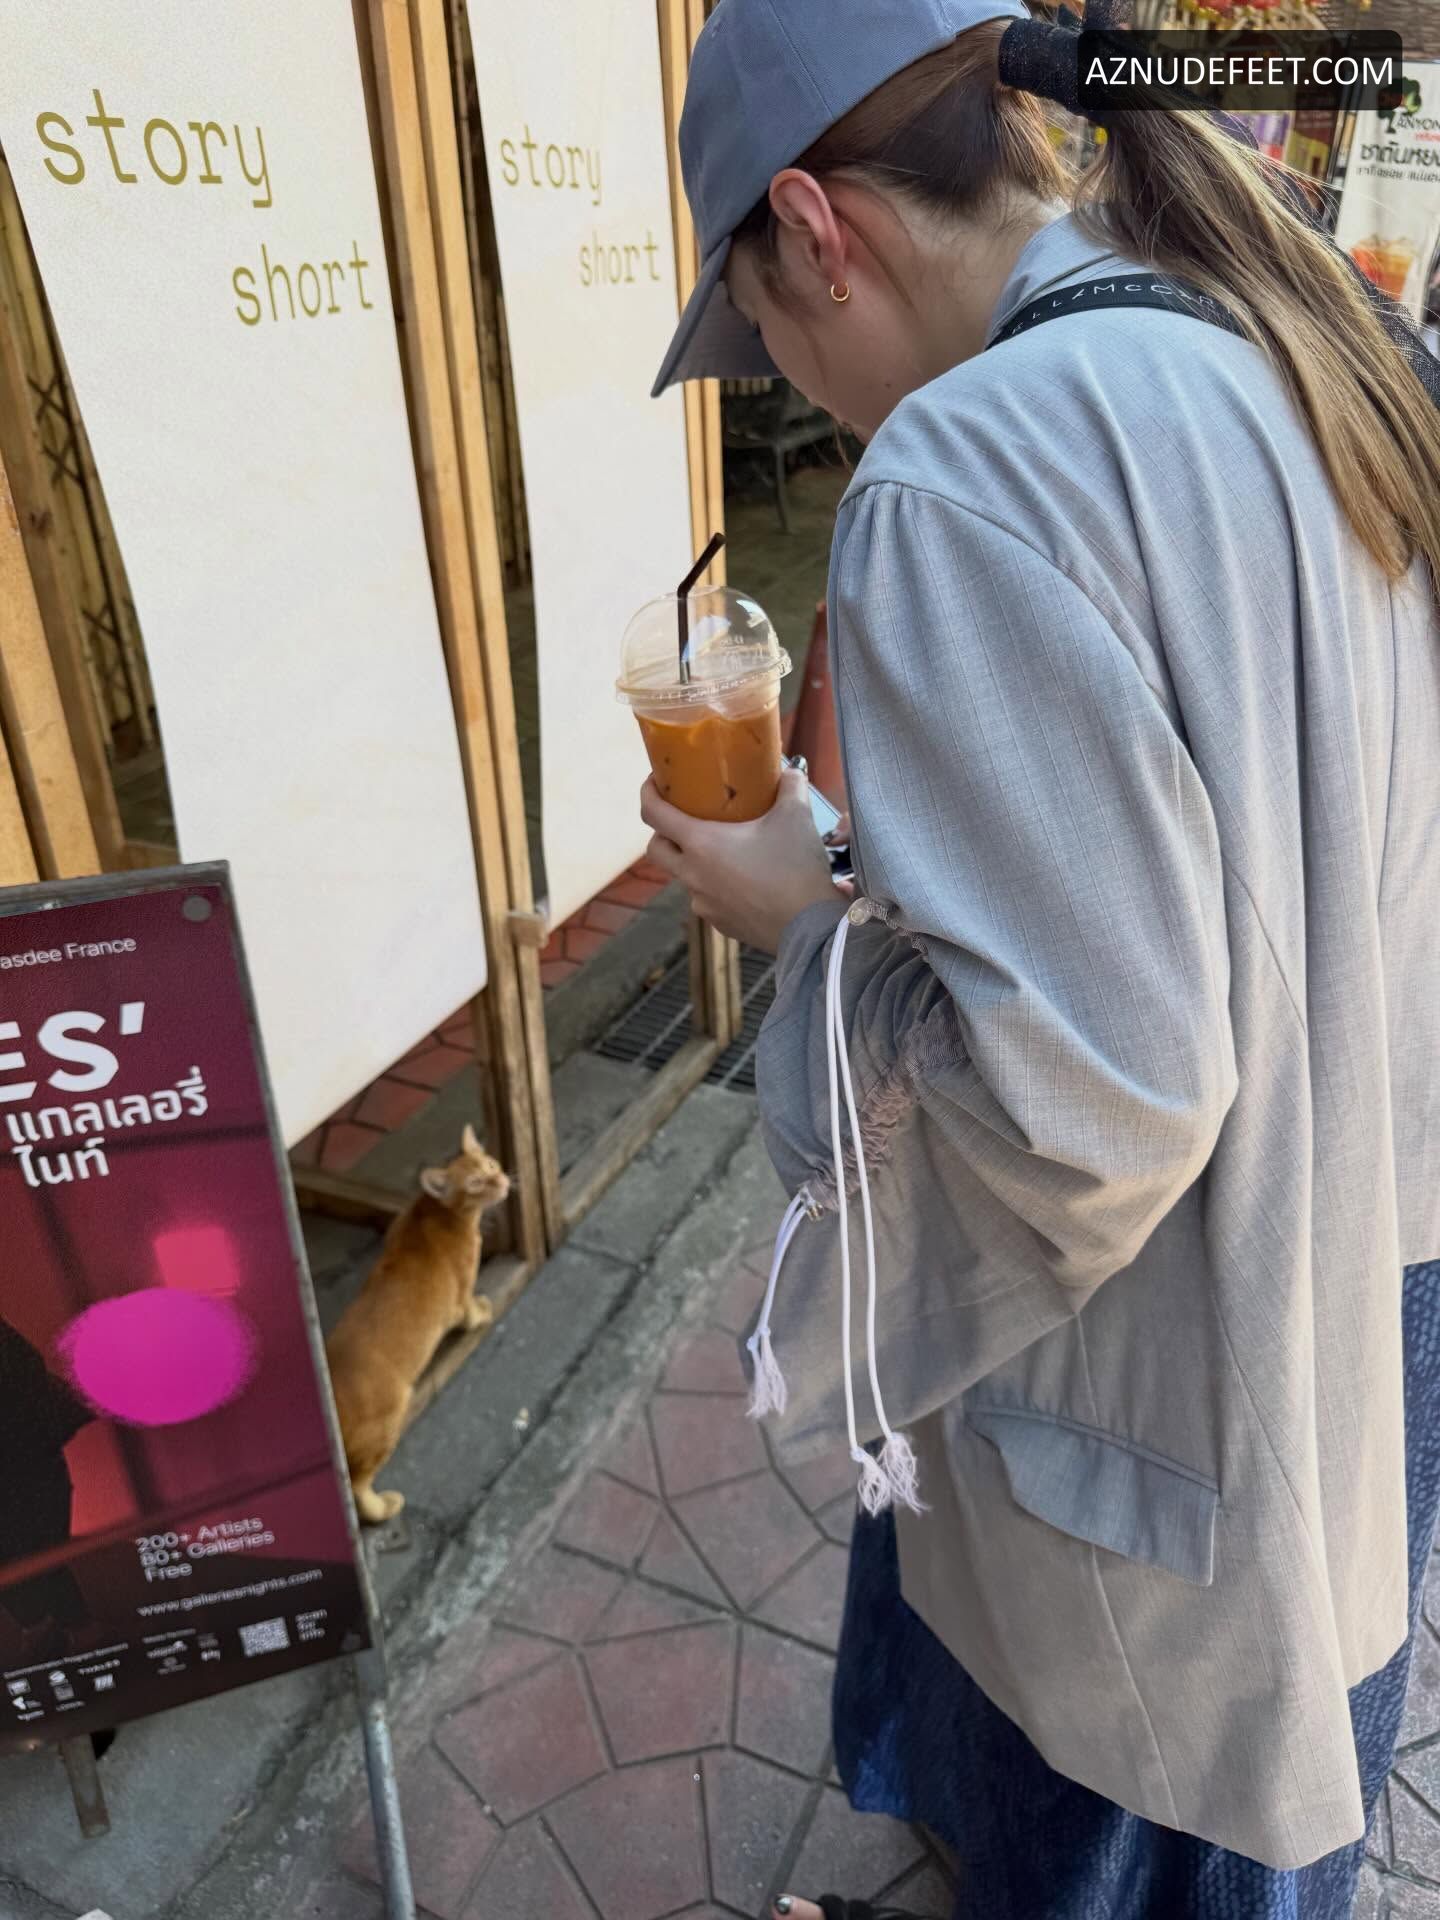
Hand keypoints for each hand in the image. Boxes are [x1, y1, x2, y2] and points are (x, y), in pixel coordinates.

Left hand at [640, 768, 842, 954]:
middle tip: (684, 818)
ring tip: (725, 850)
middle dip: (662, 832)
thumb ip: (791, 786)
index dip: (648, 793)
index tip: (655, 782)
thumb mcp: (796, 815)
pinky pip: (707, 899)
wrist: (810, 926)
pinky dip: (716, 885)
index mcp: (700, 843)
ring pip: (684, 876)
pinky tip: (743, 880)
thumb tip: (790, 772)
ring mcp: (703, 903)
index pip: (653, 814)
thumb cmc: (797, 867)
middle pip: (656, 850)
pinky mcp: (719, 923)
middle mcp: (692, 875)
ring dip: (694, 861)